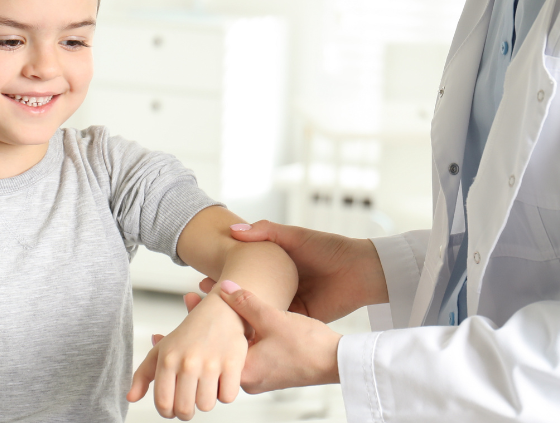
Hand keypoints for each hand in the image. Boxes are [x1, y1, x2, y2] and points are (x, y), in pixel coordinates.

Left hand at [127, 291, 247, 419]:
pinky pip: (227, 396)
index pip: (163, 403)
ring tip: (207, 386)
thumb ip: (143, 375)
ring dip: (207, 400)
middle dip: (187, 412)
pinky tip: (222, 380)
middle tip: (190, 402)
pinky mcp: (232, 363)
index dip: (168, 413)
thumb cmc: (190, 333)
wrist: (220, 310)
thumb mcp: (161, 351)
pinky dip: (226, 393)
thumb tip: (131, 397)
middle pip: (185, 409)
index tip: (173, 410)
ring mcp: (210, 363)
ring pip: (206, 405)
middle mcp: (187, 362)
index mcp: (167, 360)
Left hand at [156, 283, 339, 393]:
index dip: (183, 341)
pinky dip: (235, 338)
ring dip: (218, 332)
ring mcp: (259, 376)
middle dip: (198, 332)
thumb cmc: (311, 346)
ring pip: (228, 354)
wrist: (339, 361)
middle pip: (212, 356)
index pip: (203, 359)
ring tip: (207, 306)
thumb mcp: (275, 318)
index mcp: (242, 371)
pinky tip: (237, 320)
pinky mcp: (271, 371)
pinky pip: (244, 354)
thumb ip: (247, 302)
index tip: (160, 336)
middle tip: (185, 306)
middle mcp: (247, 379)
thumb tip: (222, 287)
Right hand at [199, 221, 386, 322]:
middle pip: (247, 294)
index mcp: (277, 268)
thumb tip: (234, 230)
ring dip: (236, 314)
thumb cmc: (329, 249)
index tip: (201, 279)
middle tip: (201, 301)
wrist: (359, 270)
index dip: (223, 277)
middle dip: (224, 299)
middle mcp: (280, 287)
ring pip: (257, 310)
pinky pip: (275, 323)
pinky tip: (238, 328)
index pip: (244, 274)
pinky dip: (257, 325)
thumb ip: (265, 232)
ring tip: (213, 316)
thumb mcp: (293, 236)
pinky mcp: (299, 318)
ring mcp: (289, 304)